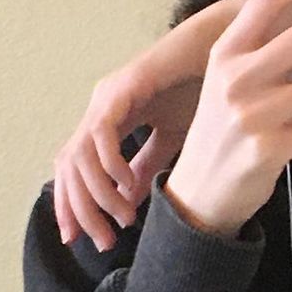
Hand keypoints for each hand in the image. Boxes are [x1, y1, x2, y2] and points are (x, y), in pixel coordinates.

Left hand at [52, 0, 246, 250]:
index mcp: (107, 121)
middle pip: (68, 167)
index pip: (74, 169)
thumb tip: (127, 200)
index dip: (72, 205)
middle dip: (80, 209)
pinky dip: (109, 163)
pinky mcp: (124, 86)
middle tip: (102, 241)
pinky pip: (102, 131)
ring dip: (98, 194)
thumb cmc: (200, 89)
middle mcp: (100, 108)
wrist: (223, 50)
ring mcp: (108, 96)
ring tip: (124, 217)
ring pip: (80, 154)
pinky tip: (126, 185)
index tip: (80, 240)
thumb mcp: (170, 139)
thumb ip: (145, 167)